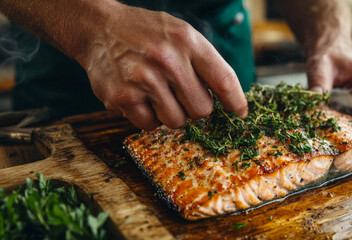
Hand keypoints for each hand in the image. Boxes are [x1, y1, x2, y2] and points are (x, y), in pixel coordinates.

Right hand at [77, 4, 246, 129]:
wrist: (99, 29)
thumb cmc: (146, 35)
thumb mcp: (181, 34)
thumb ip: (204, 63)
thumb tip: (228, 99)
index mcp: (187, 41)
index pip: (223, 79)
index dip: (235, 101)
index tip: (240, 114)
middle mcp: (167, 60)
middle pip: (201, 110)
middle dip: (195, 107)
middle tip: (180, 94)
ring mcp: (143, 80)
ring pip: (176, 121)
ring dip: (171, 113)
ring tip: (157, 92)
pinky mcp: (122, 98)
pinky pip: (149, 126)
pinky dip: (148, 117)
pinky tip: (140, 97)